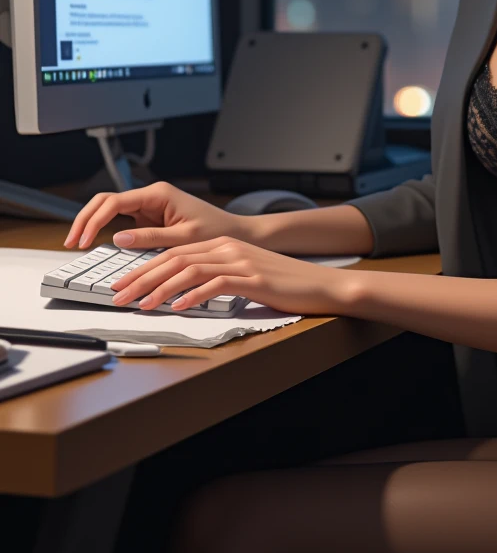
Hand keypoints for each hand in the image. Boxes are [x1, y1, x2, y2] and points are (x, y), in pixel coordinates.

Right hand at [64, 180, 247, 251]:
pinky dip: (108, 233)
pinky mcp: (150, 219)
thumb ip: (151, 237)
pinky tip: (97, 244)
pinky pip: (123, 224)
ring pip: (111, 212)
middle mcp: (150, 197)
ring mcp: (149, 208)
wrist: (234, 233)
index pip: (114, 202)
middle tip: (72, 241)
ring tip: (78, 243)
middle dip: (85, 219)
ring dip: (93, 225)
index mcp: (158, 194)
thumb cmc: (216, 231)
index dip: (93, 220)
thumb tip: (119, 238)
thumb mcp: (184, 238)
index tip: (82, 239)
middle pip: (105, 202)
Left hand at [109, 236, 354, 315]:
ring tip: (141, 305)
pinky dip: (191, 296)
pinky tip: (176, 307)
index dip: (144, 268)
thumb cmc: (284, 285)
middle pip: (174, 258)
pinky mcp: (252, 278)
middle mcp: (228, 248)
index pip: (174, 253)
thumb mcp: (245, 276)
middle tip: (119, 295)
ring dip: (159, 288)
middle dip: (141, 278)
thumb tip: (182, 294)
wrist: (320, 284)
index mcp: (223, 245)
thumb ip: (216, 278)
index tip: (123, 284)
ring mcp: (241, 261)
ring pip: (188, 270)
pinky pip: (214, 284)